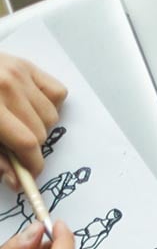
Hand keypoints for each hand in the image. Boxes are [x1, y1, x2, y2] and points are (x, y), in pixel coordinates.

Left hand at [0, 53, 66, 186]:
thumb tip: (16, 182)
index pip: (26, 143)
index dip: (32, 165)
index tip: (30, 174)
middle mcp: (7, 87)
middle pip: (40, 133)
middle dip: (30, 145)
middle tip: (13, 143)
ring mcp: (19, 74)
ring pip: (51, 116)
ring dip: (39, 125)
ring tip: (19, 121)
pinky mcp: (27, 65)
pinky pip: (57, 94)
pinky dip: (49, 104)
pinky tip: (30, 105)